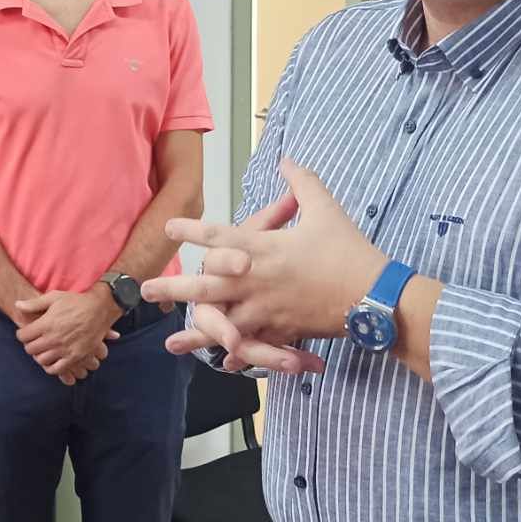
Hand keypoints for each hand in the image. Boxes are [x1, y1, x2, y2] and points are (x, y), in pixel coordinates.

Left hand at [15, 287, 122, 384]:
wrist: (100, 308)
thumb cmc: (76, 301)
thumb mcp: (54, 297)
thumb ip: (34, 303)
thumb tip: (17, 305)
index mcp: (46, 324)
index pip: (23, 336)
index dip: (22, 334)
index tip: (26, 333)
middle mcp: (54, 338)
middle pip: (30, 349)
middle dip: (30, 345)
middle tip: (35, 342)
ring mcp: (64, 349)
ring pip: (42, 360)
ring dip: (40, 356)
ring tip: (44, 350)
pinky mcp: (75, 356)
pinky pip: (57, 369)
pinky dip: (52, 367)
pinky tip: (53, 360)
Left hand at [148, 161, 383, 374]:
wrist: (375, 296)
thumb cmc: (349, 250)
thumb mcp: (326, 208)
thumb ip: (302, 182)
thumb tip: (286, 160)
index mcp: (264, 249)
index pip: (219, 236)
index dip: (191, 230)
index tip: (169, 227)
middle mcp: (257, 280)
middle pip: (206, 286)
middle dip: (174, 288)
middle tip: (145, 291)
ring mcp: (267, 310)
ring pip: (223, 322)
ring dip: (195, 332)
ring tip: (170, 341)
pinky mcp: (283, 331)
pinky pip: (253, 345)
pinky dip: (237, 354)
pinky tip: (221, 361)